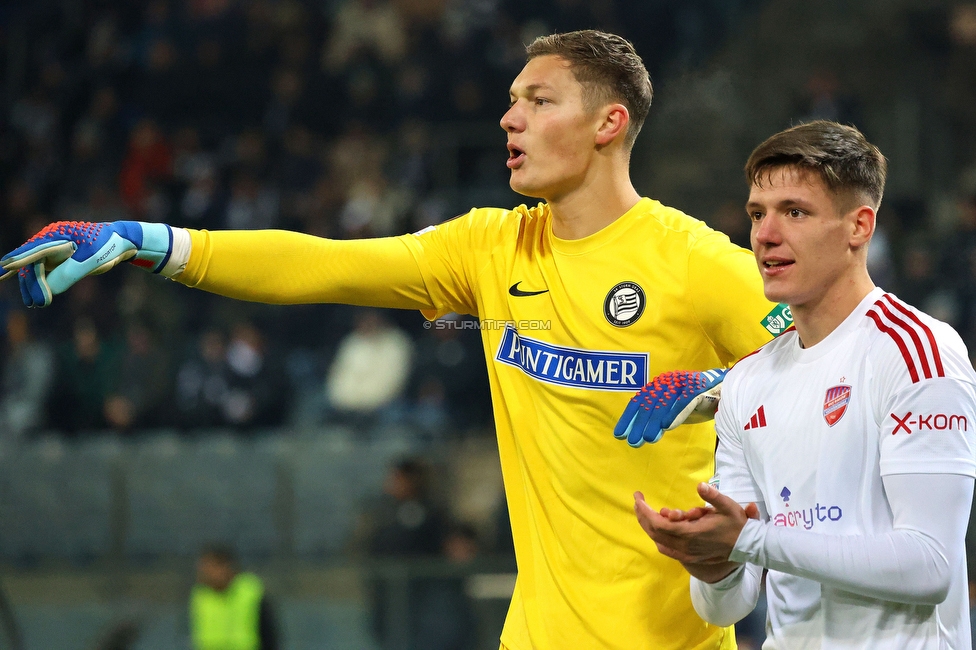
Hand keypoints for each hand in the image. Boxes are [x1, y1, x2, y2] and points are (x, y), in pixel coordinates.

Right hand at [1, 221, 173, 306]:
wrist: (120, 243)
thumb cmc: (107, 246)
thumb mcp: (90, 260)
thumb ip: (69, 274)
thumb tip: (49, 290)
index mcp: (56, 236)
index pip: (35, 251)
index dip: (20, 260)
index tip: (7, 267)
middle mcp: (49, 242)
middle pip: (31, 264)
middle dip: (31, 283)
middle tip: (36, 302)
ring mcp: (51, 252)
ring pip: (34, 270)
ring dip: (32, 286)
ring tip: (34, 303)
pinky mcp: (57, 261)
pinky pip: (39, 271)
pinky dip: (32, 281)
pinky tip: (16, 285)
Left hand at [614, 368, 725, 446]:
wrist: (721, 389)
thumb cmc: (694, 400)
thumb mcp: (673, 410)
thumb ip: (660, 420)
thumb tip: (644, 436)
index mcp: (659, 385)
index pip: (639, 402)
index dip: (629, 418)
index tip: (619, 435)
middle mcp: (668, 382)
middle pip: (649, 404)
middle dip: (639, 424)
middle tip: (632, 441)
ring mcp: (682, 384)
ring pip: (664, 404)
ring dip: (654, 422)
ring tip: (647, 438)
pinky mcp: (697, 388)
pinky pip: (684, 402)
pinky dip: (675, 414)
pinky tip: (667, 426)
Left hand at [634, 483, 759, 582]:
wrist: (746, 546)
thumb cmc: (736, 524)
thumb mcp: (728, 506)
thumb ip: (713, 496)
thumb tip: (700, 485)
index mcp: (690, 533)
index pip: (659, 524)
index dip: (645, 511)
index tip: (638, 498)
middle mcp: (684, 546)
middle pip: (654, 532)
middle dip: (642, 515)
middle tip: (638, 501)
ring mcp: (685, 554)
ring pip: (658, 541)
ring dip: (648, 525)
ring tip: (644, 510)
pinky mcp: (688, 557)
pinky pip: (666, 549)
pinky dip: (657, 537)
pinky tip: (656, 527)